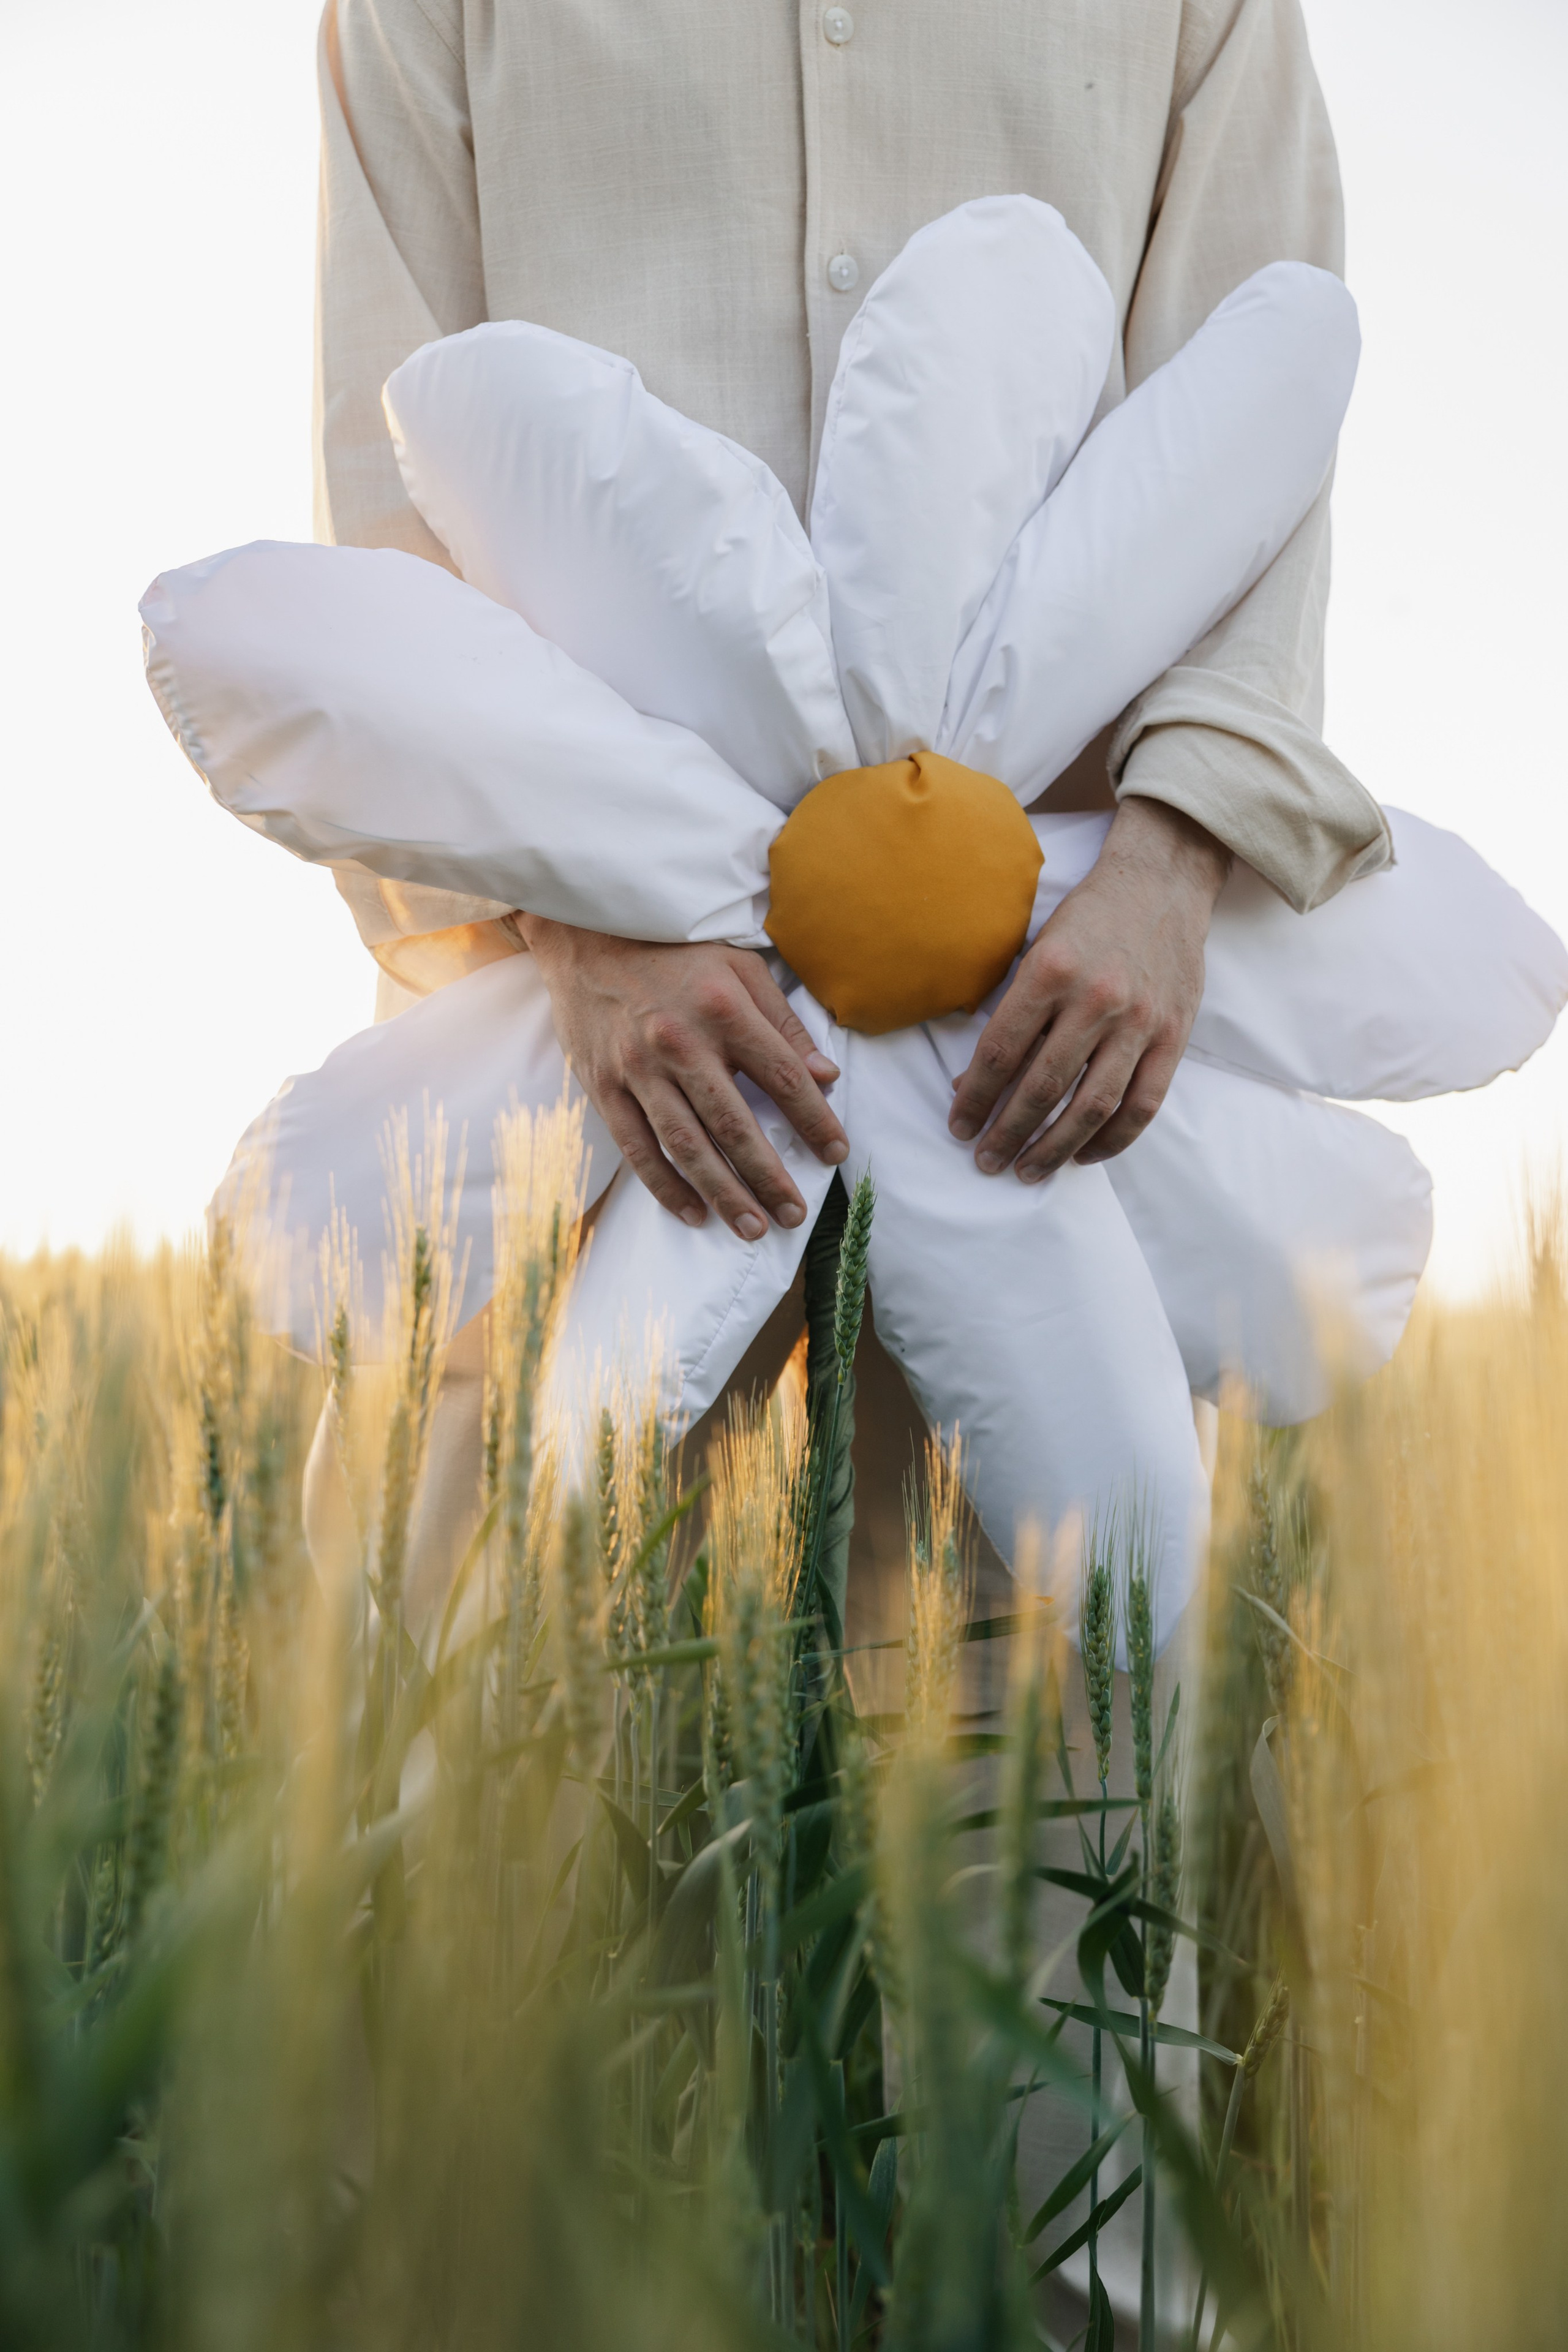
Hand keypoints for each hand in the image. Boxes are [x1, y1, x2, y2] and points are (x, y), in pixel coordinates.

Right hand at [512, 915, 848, 1237]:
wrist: (588, 937)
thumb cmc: (676, 953)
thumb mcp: (741, 968)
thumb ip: (784, 1024)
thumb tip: (825, 1077)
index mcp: (724, 1009)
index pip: (781, 1076)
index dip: (814, 1119)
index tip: (836, 1154)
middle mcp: (681, 1043)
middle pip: (734, 1123)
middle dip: (769, 1176)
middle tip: (793, 1215)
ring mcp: (638, 1069)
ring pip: (687, 1146)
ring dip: (722, 1193)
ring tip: (751, 1227)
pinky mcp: (604, 1086)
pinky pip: (637, 1148)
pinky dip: (666, 1186)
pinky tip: (693, 1213)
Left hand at [947, 796, 1229, 1180]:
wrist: (1162, 884)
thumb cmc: (1088, 920)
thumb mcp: (1036, 952)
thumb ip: (1009, 1014)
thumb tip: (972, 1082)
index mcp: (1050, 971)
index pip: (1001, 1052)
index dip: (975, 1098)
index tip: (958, 1127)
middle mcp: (1096, 998)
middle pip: (1043, 1086)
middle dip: (1008, 1132)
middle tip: (986, 1161)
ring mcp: (1139, 1021)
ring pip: (1093, 1105)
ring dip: (1055, 1147)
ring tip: (1028, 1171)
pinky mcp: (1173, 1036)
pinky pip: (1142, 1104)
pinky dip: (1112, 1139)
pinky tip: (1084, 1155)